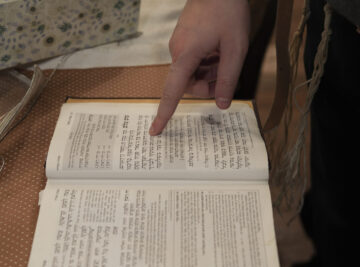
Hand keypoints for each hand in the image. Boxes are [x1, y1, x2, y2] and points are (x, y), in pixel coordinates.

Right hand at [149, 0, 249, 134]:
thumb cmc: (228, 12)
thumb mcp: (235, 48)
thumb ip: (228, 78)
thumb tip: (222, 105)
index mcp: (186, 55)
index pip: (172, 91)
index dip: (164, 113)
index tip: (155, 130)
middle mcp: (177, 52)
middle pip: (187, 85)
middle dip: (207, 86)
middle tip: (226, 76)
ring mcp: (178, 45)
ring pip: (191, 74)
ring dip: (209, 73)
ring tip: (224, 57)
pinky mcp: (183, 40)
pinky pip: (192, 62)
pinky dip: (206, 63)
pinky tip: (218, 50)